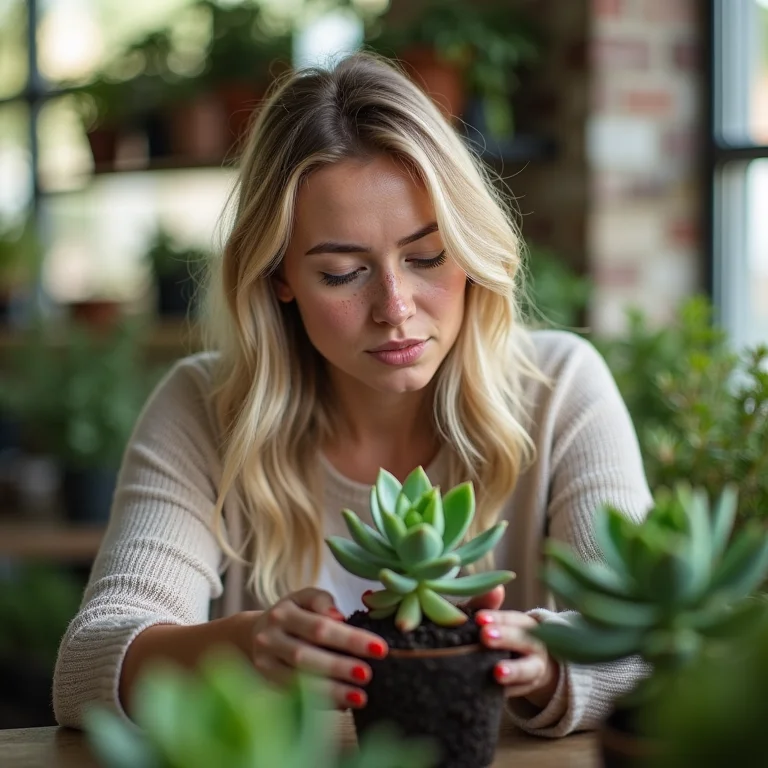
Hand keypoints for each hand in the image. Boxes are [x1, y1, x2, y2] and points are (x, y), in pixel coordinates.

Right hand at [250, 588, 387, 710]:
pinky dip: (319, 702)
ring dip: (330, 690)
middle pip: (306, 655)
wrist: (256, 634)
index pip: (320, 627)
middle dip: (339, 666)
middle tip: (367, 674)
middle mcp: (270, 638)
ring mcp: (265, 664)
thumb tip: (339, 617)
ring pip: (297, 680)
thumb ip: (323, 602)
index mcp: (284, 613)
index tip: (380, 649)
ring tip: (359, 697)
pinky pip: (292, 696)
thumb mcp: (306, 599)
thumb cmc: (294, 615)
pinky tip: (342, 705)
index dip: (350, 638)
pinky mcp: (265, 685)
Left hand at [476, 609, 559, 709]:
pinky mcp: (525, 691)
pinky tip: (490, 693)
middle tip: (485, 637)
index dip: (497, 618)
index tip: (479, 618)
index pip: (513, 619)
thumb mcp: (493, 619)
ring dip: (513, 671)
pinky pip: (518, 693)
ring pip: (528, 670)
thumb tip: (495, 587)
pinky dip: (506, 693)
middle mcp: (535, 645)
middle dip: (506, 638)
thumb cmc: (500, 634)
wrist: (526, 666)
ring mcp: (533, 670)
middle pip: (525, 640)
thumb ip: (487, 603)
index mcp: (525, 624)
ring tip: (496, 673)